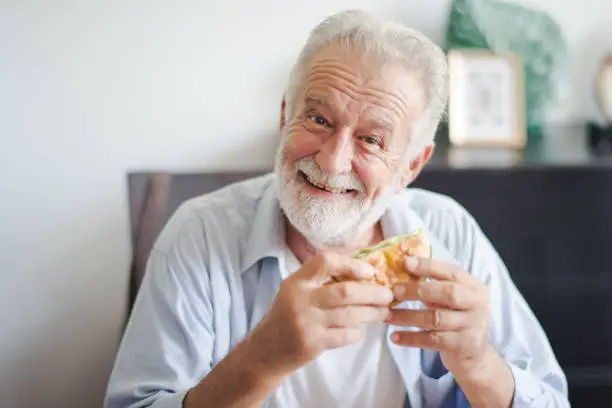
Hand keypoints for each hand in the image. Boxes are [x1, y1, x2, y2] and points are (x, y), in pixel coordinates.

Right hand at [248, 252, 393, 375]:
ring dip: (372, 313)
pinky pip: (345, 335)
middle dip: (372, 293)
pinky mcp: (312, 343)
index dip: (351, 264)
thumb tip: (362, 273)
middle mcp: (300, 299)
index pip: (325, 262)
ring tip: (384, 312)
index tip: (369, 271)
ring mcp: (306, 322)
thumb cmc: (286, 316)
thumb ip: (319, 281)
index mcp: (297, 282)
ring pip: (349, 315)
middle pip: (345, 292)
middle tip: (388, 295)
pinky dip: (357, 332)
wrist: (266, 351)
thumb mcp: (295, 291)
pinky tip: (360, 330)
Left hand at [385, 256, 490, 376]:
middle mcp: (478, 304)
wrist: (473, 355)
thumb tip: (399, 272)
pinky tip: (394, 337)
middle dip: (418, 290)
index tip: (406, 262)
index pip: (451, 271)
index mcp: (474, 287)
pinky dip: (411, 338)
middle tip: (394, 291)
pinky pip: (432, 340)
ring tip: (386, 316)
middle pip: (448, 293)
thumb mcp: (450, 300)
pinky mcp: (464, 345)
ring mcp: (472, 325)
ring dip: (407, 316)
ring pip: (436, 318)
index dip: (428, 266)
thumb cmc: (455, 319)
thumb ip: (432, 286)